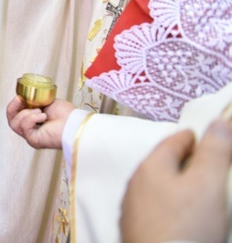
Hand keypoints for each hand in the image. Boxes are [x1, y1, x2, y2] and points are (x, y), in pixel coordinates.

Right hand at [6, 97, 75, 149]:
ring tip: (40, 111)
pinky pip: (24, 127)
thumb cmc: (66, 113)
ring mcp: (30, 136)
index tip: (19, 96)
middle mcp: (30, 130)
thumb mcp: (45, 101)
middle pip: (10, 121)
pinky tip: (43, 116)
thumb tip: (24, 97)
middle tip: (20, 99)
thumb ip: (34, 101)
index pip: (14, 115)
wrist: (74, 122)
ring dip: (26, 113)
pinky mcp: (33, 140)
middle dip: (12, 108)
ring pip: (14, 124)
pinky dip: (32, 118)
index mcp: (32, 120)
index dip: (13, 105)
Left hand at [120, 118, 231, 242]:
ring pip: (159, 188)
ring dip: (179, 187)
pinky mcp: (135, 231)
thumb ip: (215, 150)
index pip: (176, 139)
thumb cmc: (187, 226)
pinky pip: (157, 210)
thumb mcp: (208, 184)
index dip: (199, 138)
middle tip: (212, 169)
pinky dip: (172, 208)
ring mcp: (132, 209)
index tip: (217, 141)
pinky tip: (185, 220)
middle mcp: (136, 183)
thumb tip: (219, 120)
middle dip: (189, 163)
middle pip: (165, 163)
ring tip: (202, 196)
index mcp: (151, 165)